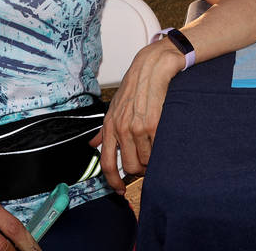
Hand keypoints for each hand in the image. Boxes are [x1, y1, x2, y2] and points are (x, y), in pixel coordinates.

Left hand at [92, 40, 183, 190]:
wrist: (152, 66)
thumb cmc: (135, 86)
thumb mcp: (115, 106)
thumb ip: (104, 129)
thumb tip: (92, 145)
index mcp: (110, 125)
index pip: (107, 163)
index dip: (113, 182)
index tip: (121, 190)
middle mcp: (121, 128)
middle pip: (130, 167)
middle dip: (140, 170)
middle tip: (148, 162)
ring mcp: (136, 126)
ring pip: (146, 161)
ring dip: (154, 159)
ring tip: (157, 147)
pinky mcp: (153, 123)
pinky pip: (158, 149)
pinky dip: (162, 149)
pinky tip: (163, 139)